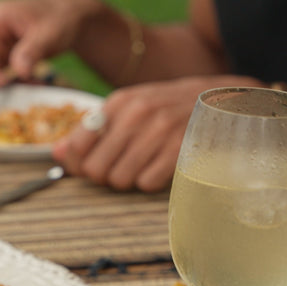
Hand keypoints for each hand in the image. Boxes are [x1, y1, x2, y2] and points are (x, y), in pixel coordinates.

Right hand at [0, 0, 104, 85]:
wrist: (74, 21)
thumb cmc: (61, 18)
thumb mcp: (49, 33)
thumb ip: (31, 51)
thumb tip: (18, 72)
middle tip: (6, 84)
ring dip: (2, 82)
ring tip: (29, 84)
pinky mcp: (5, 57)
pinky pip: (0, 75)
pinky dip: (14, 83)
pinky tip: (32, 83)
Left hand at [51, 75, 267, 191]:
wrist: (230, 101)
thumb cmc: (172, 109)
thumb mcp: (131, 109)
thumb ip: (91, 131)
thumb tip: (57, 154)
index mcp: (118, 102)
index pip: (76, 146)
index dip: (78, 165)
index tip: (89, 166)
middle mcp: (136, 113)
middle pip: (95, 169)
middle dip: (105, 176)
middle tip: (123, 167)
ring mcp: (160, 131)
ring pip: (119, 180)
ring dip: (130, 180)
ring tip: (145, 164)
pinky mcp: (182, 149)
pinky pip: (146, 184)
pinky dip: (152, 182)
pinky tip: (163, 167)